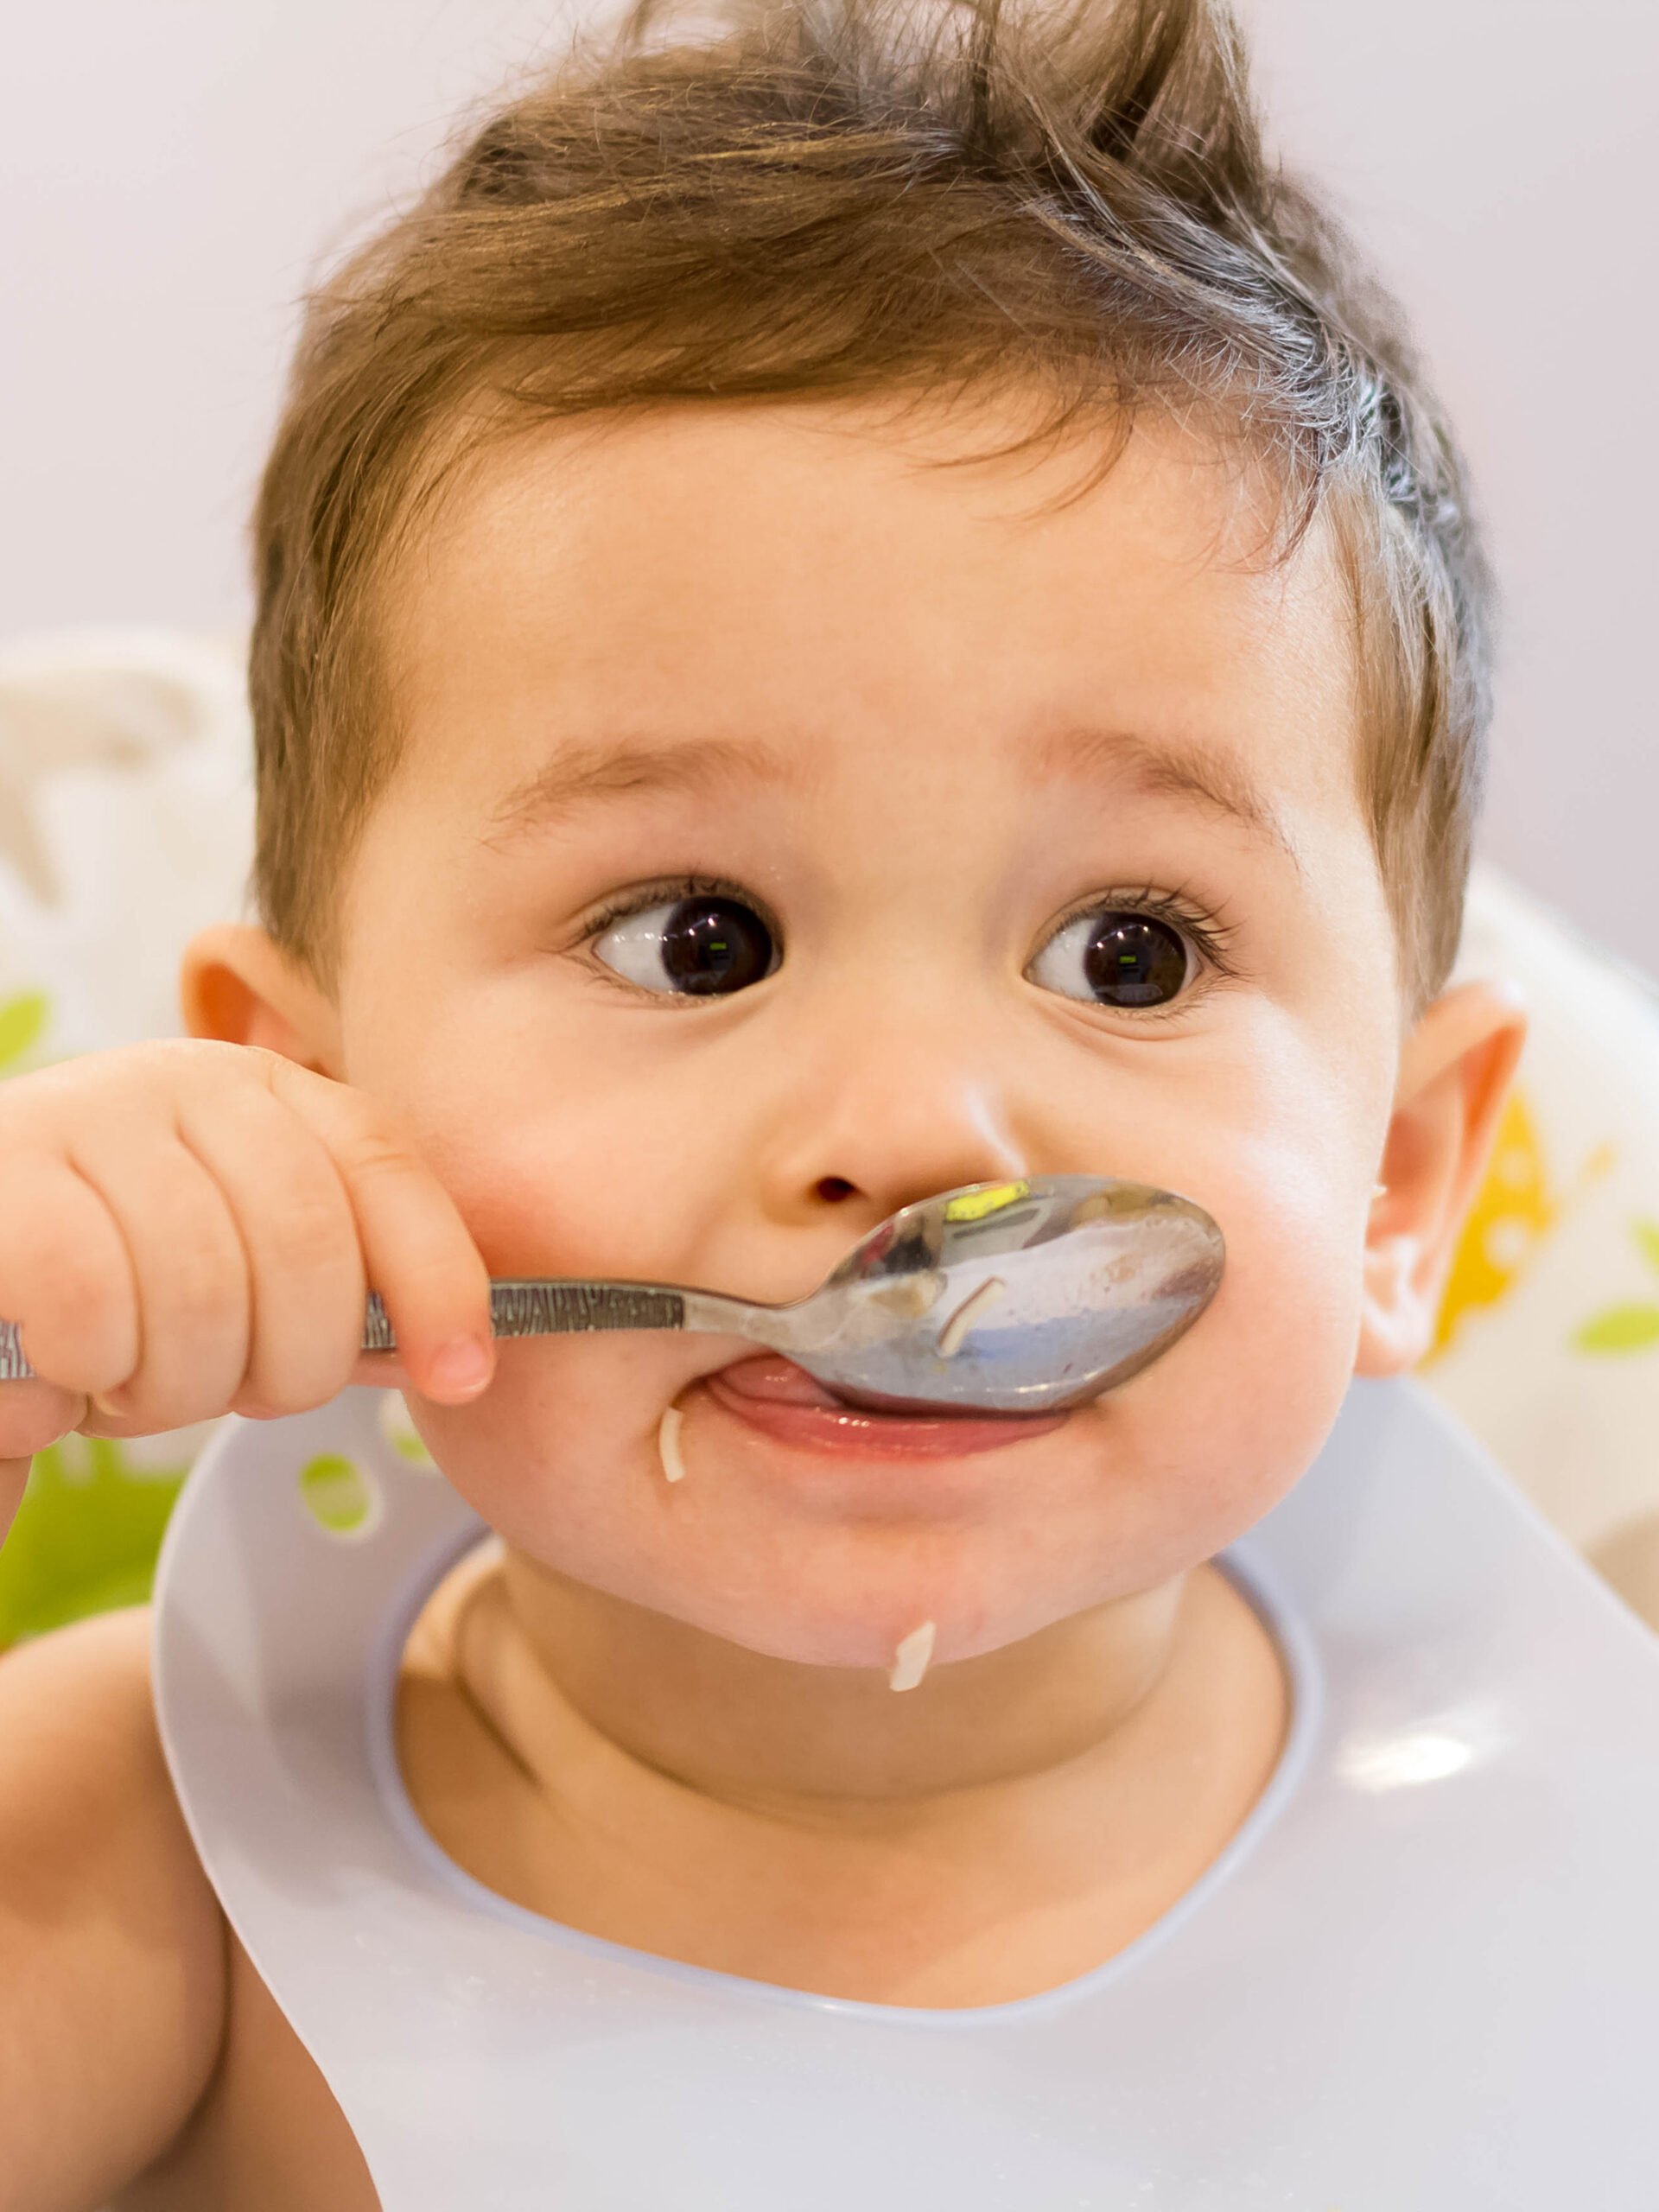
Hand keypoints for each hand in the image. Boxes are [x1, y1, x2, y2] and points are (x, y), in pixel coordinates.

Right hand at [0, 1039, 492, 1537]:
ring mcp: (84, 1115)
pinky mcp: (4, 1181)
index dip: (439, 1276)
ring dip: (173, 1384)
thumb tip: (456, 1358)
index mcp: (260, 1092)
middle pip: (310, 1245)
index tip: (462, 1374)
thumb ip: (343, 1302)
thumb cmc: (97, 1287)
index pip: (382, 1164)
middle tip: (220, 1388)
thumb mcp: (237, 1282)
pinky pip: (91, 1306)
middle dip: (288, 1362)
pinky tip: (61, 1370)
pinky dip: (87, 1372)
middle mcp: (180, 1078)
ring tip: (124, 1379)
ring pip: (204, 1289)